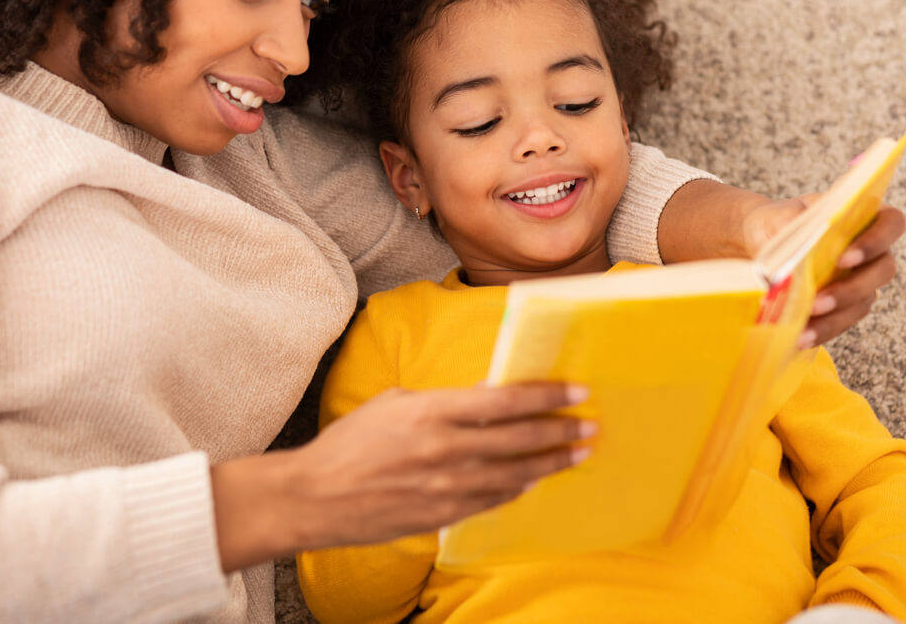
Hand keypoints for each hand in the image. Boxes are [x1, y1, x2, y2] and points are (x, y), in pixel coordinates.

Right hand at [210, 382, 592, 569]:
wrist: (316, 497)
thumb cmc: (350, 443)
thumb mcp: (394, 402)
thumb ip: (441, 402)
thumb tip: (480, 399)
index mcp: (433, 411)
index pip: (506, 400)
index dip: (546, 394)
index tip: (576, 390)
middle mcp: (447, 449)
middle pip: (521, 439)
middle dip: (561, 430)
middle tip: (589, 425)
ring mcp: (447, 487)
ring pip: (516, 474)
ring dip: (551, 463)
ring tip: (577, 454)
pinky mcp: (443, 515)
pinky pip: (492, 500)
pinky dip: (518, 489)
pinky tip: (534, 481)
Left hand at [743, 197, 904, 348]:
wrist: (756, 243)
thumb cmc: (776, 222)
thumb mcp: (779, 214)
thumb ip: (789, 219)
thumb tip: (794, 235)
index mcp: (862, 218)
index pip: (891, 223)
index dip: (875, 241)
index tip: (844, 258)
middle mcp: (869, 251)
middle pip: (883, 270)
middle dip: (852, 289)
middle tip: (819, 300)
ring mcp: (859, 280)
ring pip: (863, 301)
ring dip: (835, 317)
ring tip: (804, 328)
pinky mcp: (843, 305)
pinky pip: (842, 321)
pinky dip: (822, 331)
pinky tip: (801, 337)